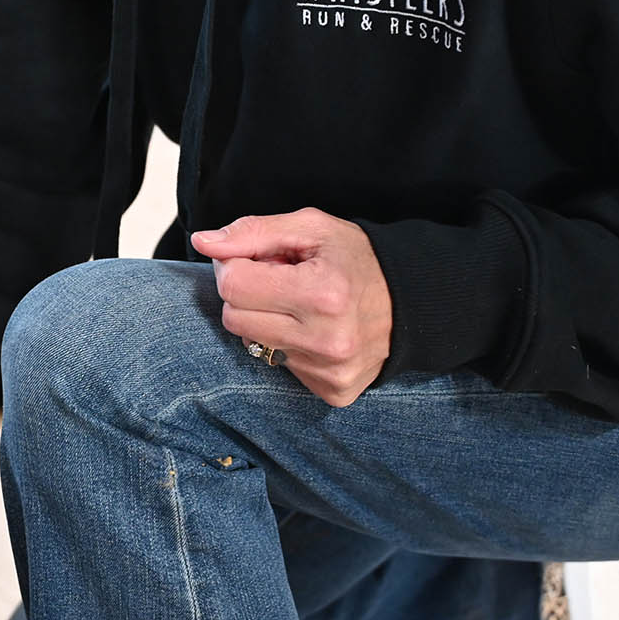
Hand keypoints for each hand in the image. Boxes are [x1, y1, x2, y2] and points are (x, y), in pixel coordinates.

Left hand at [191, 208, 392, 406]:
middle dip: (247, 294)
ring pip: (252, 343)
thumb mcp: (311, 229)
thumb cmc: (357, 258)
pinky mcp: (332, 391)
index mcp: (322, 292)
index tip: (258, 260)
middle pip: (234, 318)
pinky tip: (314, 330)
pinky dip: (287, 345)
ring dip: (265, 320)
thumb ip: (252, 232)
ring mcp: (330, 371)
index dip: (236, 266)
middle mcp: (327, 338)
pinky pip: (277, 366)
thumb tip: (204, 242)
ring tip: (299, 305)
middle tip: (279, 281)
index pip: (233, 285)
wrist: (414, 302)